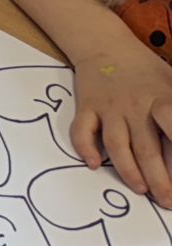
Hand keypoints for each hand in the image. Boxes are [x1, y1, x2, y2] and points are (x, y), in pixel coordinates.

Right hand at [70, 39, 171, 206]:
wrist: (105, 44)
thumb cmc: (147, 70)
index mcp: (160, 98)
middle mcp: (133, 106)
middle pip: (146, 147)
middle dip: (159, 178)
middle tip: (167, 200)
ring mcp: (107, 108)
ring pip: (117, 145)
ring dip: (128, 170)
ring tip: (140, 190)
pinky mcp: (87, 108)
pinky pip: (82, 131)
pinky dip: (85, 148)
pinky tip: (93, 164)